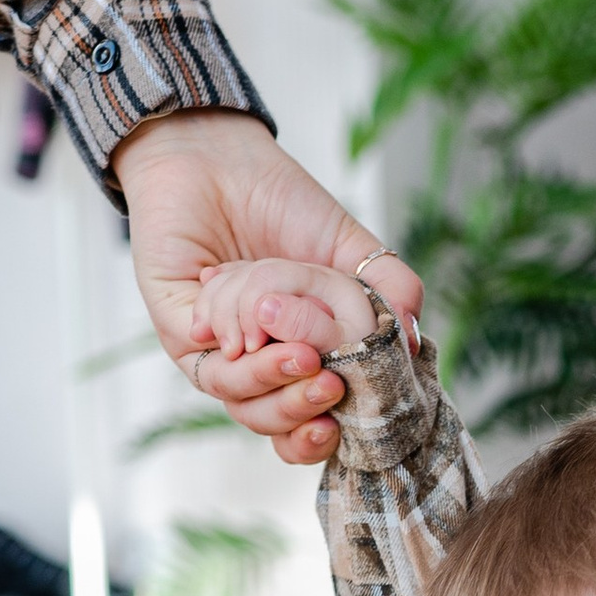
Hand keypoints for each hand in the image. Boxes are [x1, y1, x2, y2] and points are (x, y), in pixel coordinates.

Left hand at [117, 110, 394, 467]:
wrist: (216, 158)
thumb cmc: (281, 202)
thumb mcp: (352, 247)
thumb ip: (390, 287)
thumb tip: (415, 341)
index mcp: (297, 356)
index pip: (312, 420)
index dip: (331, 437)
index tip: (361, 430)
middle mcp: (255, 364)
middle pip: (279, 424)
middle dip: (306, 416)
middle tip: (334, 390)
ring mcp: (217, 355)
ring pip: (245, 403)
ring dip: (278, 386)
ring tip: (306, 359)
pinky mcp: (181, 335)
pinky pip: (213, 370)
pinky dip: (246, 359)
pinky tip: (264, 331)